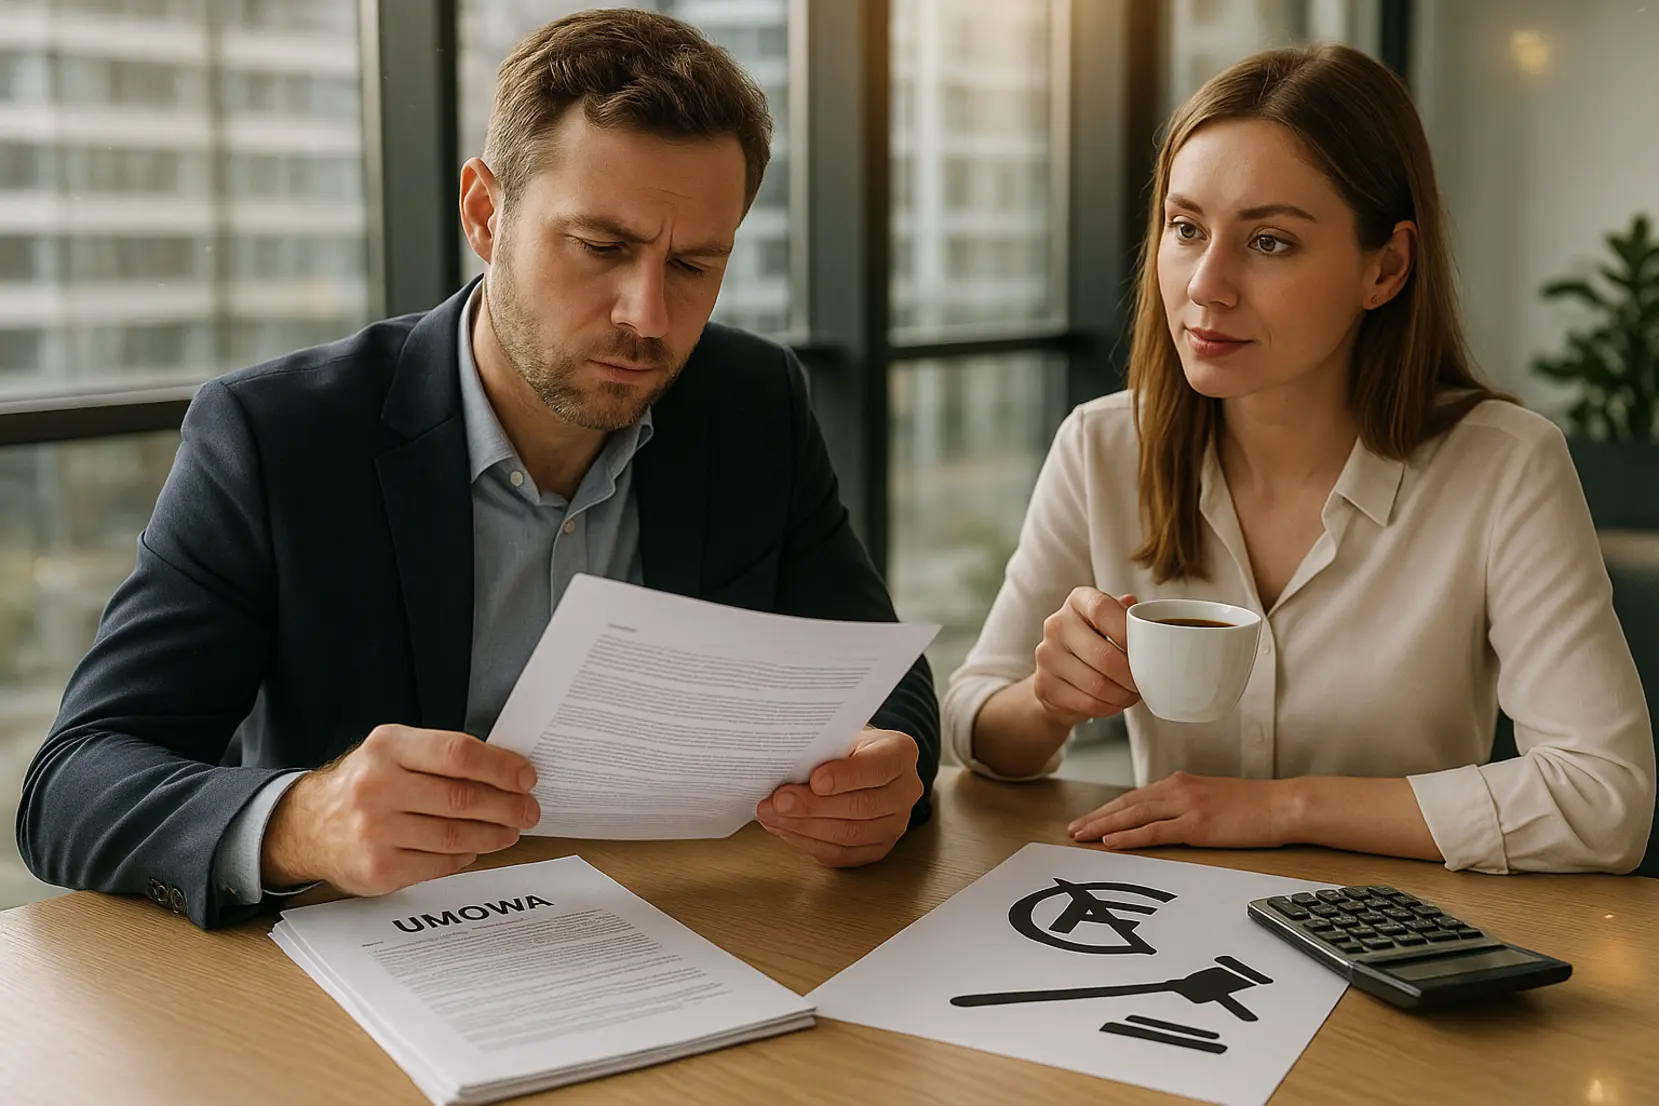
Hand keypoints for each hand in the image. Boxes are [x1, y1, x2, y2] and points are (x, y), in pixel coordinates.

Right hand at [262, 725, 541, 895]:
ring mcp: (374, 831)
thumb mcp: (393, 751)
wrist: (307, 826)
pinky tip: (475, 848)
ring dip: (494, 834)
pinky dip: (465, 855)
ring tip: (511, 830)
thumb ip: (441, 756)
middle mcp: (376, 786)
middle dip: (507, 805)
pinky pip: (439, 863)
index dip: (501, 767)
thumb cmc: (366, 783)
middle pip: (462, 797)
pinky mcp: (378, 869)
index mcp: (387, 747)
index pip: (458, 754)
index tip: (526, 777)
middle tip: (529, 810)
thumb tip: (508, 772)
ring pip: (455, 835)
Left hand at [755, 728, 922, 866]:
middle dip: (814, 806)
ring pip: (850, 834)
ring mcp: (895, 823)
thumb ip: (823, 748)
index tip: (815, 780)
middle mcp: (906, 790)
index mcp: (901, 753)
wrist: (861, 765)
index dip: (846, 776)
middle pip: (862, 806)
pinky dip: (808, 843)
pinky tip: (785, 829)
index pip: (878, 767)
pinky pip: (842, 854)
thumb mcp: (839, 734)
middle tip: (779, 801)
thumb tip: (783, 764)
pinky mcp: (878, 848)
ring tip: (772, 815)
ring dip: (805, 827)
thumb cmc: (847, 747)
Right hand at [1032, 587, 1139, 728]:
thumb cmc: (1094, 641)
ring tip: (1132, 693)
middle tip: (1144, 682)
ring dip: (1123, 695)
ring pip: (1097, 684)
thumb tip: (1151, 622)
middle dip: (1131, 675)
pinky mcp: (1045, 685)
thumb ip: (1129, 617)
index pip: (1102, 609)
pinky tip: (1115, 702)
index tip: (1145, 649)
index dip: (1127, 631)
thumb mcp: (1111, 621)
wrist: (1059, 673)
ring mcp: (1047, 656)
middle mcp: (1057, 624)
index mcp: (1078, 601)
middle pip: (1103, 655)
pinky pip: (1087, 703)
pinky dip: (1109, 707)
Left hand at [1067, 772, 1291, 850]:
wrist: (1282, 805)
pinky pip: (1155, 832)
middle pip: (1126, 804)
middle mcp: (1177, 790)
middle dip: (1096, 818)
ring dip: (1103, 827)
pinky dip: (1130, 837)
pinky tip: (1111, 842)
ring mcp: (1186, 806)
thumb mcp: (1211, 799)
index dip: (1107, 810)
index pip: (1134, 797)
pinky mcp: (1197, 825)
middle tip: (1072, 830)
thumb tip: (1164, 819)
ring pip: (1134, 816)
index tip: (1087, 821)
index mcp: (1179, 783)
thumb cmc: (1252, 806)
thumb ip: (1185, 805)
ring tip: (1081, 836)